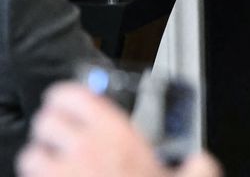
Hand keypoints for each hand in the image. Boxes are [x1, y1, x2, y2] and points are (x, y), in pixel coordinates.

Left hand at [18, 82, 221, 176]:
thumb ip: (199, 167)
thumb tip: (202, 162)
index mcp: (117, 135)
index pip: (73, 96)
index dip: (67, 96)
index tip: (69, 100)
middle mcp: (84, 150)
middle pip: (46, 121)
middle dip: (52, 124)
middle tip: (63, 130)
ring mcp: (62, 175)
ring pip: (32, 154)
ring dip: (42, 156)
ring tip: (56, 161)